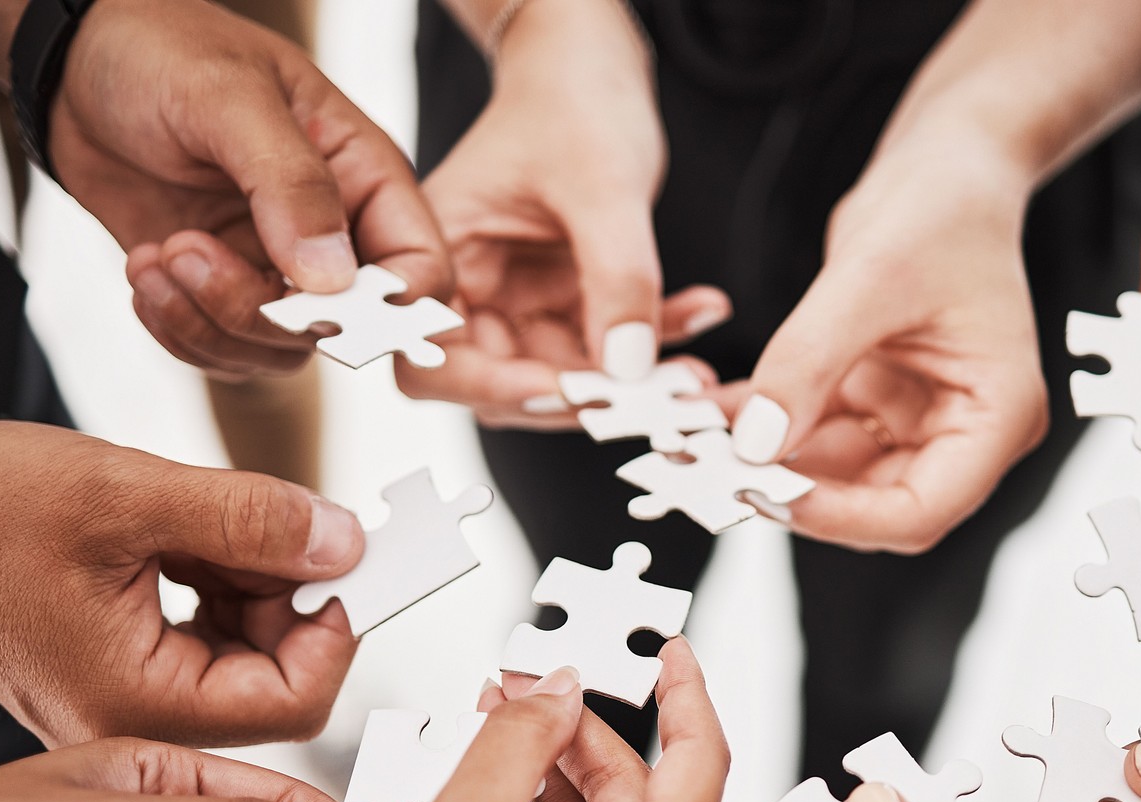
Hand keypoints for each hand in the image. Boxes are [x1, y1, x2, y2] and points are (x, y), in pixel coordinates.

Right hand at [0, 422, 365, 745]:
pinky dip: (219, 582)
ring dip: (257, 583)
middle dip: (294, 598)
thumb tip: (344, 543)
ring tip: (215, 517)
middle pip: (276, 682)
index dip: (335, 627)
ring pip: (244, 655)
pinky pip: (204, 638)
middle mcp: (135, 726)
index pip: (295, 701)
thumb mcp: (128, 497)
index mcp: (139, 709)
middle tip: (288, 522)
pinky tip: (190, 533)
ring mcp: (125, 704)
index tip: (345, 556)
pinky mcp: (116, 671)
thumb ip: (250, 522)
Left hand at [48, 0, 450, 377]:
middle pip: (340, 328)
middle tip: (189, 250)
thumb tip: (332, 279)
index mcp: (361, 175)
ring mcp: (271, 265)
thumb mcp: (230, 97)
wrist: (73, 63)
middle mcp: (329, 231)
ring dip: (207, 323)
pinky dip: (176, 329)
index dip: (388, 308)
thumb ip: (290, 183)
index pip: (419, 268)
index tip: (316, 308)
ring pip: (278, 351)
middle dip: (260, 313)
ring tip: (157, 256)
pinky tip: (143, 269)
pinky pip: (221, 350)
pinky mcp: (216, 287)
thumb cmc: (163, 49)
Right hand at [243, 641, 728, 801]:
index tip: (671, 653)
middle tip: (528, 684)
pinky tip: (496, 795)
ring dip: (557, 779)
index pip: (701, 761)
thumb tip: (555, 692)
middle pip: (646, 798)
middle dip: (584, 733)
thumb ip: (522, 735)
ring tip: (499, 727)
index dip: (683, 693)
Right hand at [396, 0, 728, 427]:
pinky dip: (659, 340)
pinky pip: (611, 346)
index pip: (435, 361)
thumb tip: (627, 369)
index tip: (569, 393)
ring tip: (700, 379)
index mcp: (442, 257)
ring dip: (636, 383)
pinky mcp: (568, 299)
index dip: (493, 389)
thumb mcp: (602, 183)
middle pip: (507, 385)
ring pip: (570, 376)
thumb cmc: (574, 99)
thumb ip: (615, 274)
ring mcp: (520, 299)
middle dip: (587, 400)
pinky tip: (705, 311)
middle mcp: (473, 290)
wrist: (595, 61)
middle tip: (661, 402)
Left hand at [726, 140, 1047, 553]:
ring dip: (764, 463)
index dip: (843, 518)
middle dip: (793, 493)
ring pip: (829, 476)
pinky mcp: (870, 398)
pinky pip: (808, 432)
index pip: (920, 511)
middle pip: (872, 506)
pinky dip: (760, 426)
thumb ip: (811, 360)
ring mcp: (912, 419)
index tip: (769, 495)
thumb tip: (755, 445)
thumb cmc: (943, 205)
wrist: (945, 159)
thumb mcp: (871, 276)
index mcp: (996, 416)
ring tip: (694, 443)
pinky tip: (707, 409)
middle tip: (713, 474)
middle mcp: (958, 431)